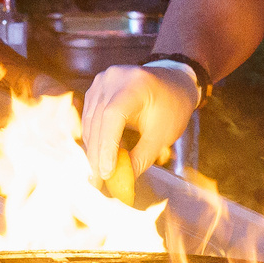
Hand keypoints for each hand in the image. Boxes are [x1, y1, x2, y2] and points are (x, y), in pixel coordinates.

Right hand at [82, 62, 197, 184]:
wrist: (173, 82)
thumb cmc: (173, 108)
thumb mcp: (162, 135)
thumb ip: (142, 158)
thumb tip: (121, 184)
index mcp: (135, 83)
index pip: (113, 115)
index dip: (107, 146)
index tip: (106, 173)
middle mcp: (113, 78)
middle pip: (98, 121)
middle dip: (97, 155)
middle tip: (96, 184)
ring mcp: (101, 81)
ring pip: (90, 123)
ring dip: (93, 150)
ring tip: (96, 176)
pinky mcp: (95, 89)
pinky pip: (90, 119)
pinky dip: (94, 140)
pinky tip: (98, 158)